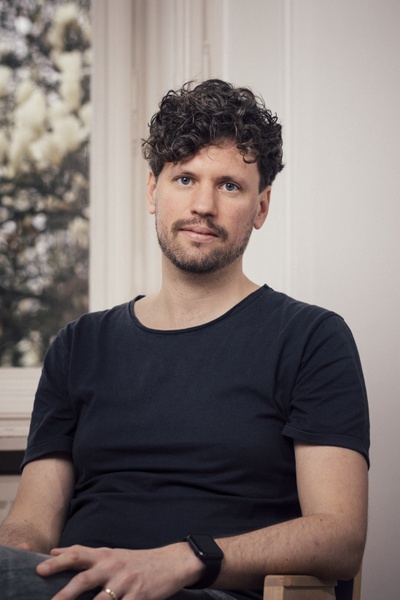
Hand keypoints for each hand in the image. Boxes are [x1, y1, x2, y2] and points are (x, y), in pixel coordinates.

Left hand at [36, 543, 204, 599]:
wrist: (171, 563)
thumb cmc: (136, 561)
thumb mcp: (111, 553)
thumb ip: (84, 554)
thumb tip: (55, 552)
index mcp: (104, 555)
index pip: (78, 555)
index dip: (58, 562)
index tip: (40, 570)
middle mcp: (113, 566)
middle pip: (84, 578)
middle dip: (65, 593)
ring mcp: (125, 583)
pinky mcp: (138, 596)